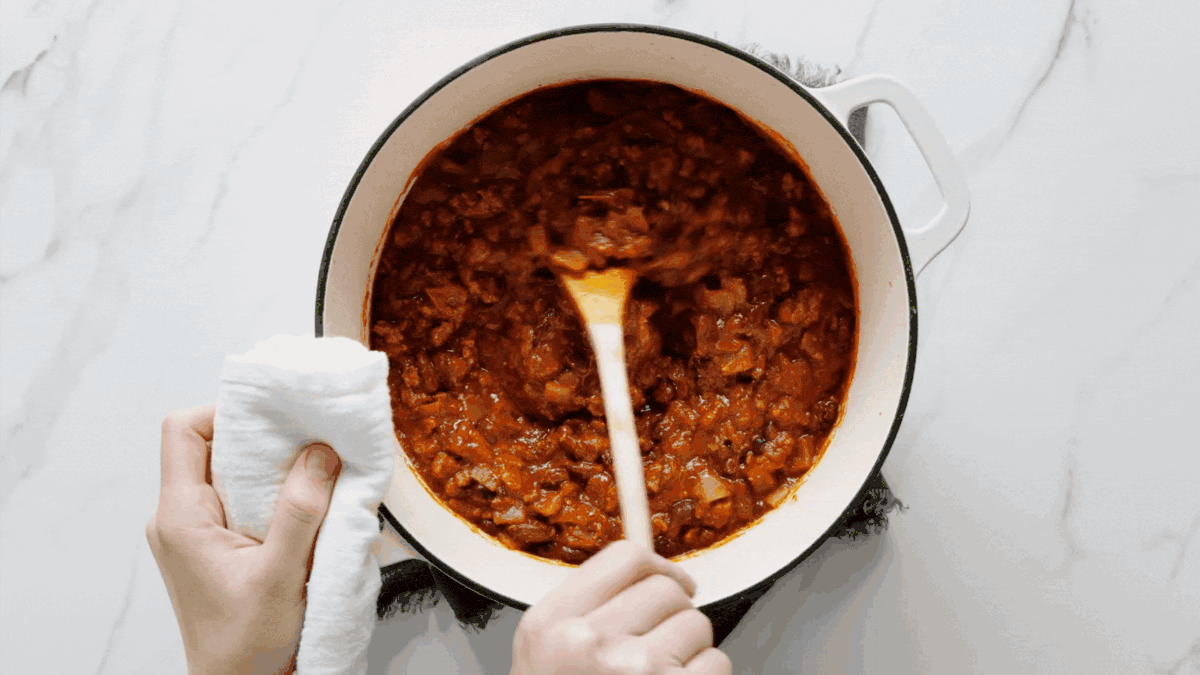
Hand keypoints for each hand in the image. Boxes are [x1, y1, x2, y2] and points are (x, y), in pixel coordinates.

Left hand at [146, 404, 341, 674]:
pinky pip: (237, 500)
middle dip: (259, 438)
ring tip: (309, 475)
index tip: (272, 416)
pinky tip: (303, 507)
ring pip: (226, 473)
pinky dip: (271, 494)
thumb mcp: (280, 575)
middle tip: (304, 440)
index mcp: (180, 517)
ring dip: (269, 469)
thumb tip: (319, 454)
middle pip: (208, 446)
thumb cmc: (245, 646)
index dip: (224, 412)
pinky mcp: (212, 547)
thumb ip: (300, 511)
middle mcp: (178, 519)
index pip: (182, 430)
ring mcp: (193, 534)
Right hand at [512, 540, 731, 674]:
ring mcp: (634, 672)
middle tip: (660, 647)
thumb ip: (589, 609)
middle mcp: (589, 642)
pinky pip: (717, 665)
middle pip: (667, 590)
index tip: (671, 585)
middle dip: (676, 615)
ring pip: (698, 625)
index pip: (626, 558)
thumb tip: (656, 573)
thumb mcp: (545, 653)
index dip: (659, 567)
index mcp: (551, 622)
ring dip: (692, 651)